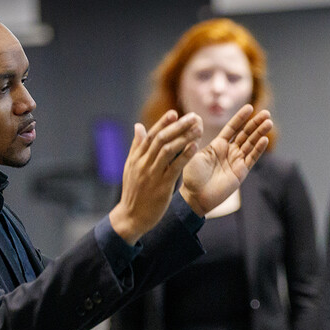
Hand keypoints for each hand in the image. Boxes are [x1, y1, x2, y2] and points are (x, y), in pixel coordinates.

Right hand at [109, 110, 201, 243]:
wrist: (130, 217)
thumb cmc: (133, 192)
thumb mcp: (130, 167)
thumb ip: (136, 146)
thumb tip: (138, 126)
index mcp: (136, 158)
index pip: (150, 135)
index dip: (163, 123)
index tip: (175, 113)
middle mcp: (143, 163)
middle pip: (161, 139)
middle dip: (178, 126)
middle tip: (193, 117)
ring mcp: (152, 174)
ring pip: (168, 150)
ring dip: (184, 137)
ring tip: (198, 128)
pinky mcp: (161, 187)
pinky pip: (174, 168)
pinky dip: (185, 156)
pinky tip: (195, 147)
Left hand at [179, 104, 271, 215]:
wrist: (195, 197)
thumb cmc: (191, 176)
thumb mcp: (192, 152)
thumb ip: (196, 138)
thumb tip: (195, 120)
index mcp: (218, 145)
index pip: (232, 128)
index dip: (241, 118)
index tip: (249, 107)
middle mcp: (229, 151)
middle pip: (246, 134)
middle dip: (256, 123)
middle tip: (266, 113)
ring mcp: (236, 161)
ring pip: (251, 144)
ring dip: (260, 133)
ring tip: (269, 122)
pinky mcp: (240, 172)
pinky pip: (251, 158)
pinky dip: (258, 149)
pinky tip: (264, 139)